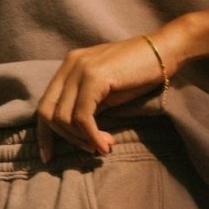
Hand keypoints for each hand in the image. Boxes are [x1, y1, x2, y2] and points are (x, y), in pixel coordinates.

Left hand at [36, 32, 178, 162]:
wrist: (164, 51)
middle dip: (65, 139)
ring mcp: (80, 69)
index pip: (44, 105)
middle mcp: (70, 65)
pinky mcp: (94, 78)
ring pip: (64, 118)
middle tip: (89, 150)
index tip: (49, 157)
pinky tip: (105, 143)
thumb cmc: (139, 73)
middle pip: (48, 113)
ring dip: (81, 139)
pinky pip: (83, 117)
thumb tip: (77, 135)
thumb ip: (87, 106)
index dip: (44, 134)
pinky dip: (92, 135)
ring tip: (102, 146)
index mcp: (69, 67)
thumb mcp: (106, 91)